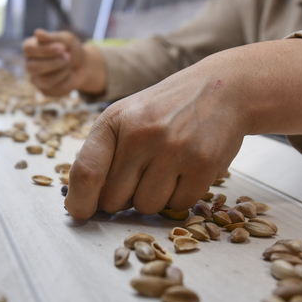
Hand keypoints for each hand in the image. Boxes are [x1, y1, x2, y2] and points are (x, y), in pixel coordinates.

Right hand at [22, 29, 104, 96]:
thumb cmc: (71, 49)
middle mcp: (30, 64)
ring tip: (70, 65)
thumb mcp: (66, 39)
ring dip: (62, 71)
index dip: (45, 50)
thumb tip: (37, 33)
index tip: (63, 47)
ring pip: (45, 81)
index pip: (28, 50)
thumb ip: (52, 38)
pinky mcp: (46, 91)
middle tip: (68, 57)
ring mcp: (36, 80)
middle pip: (32, 67)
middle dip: (54, 63)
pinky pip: (56, 89)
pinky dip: (68, 80)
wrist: (83, 65)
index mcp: (30, 49)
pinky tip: (69, 74)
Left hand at [65, 63, 247, 218]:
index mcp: (115, 120)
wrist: (222, 89)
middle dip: (123, 197)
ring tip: (166, 169)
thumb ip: (101, 153)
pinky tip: (186, 171)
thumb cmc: (166, 109)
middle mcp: (141, 134)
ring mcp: (174, 149)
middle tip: (141, 176)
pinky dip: (180, 196)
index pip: (86, 171)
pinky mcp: (204, 164)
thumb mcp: (126, 116)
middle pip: (114, 199)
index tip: (80, 213)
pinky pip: (178, 205)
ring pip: (146, 206)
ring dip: (153, 198)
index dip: (80, 201)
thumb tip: (82, 201)